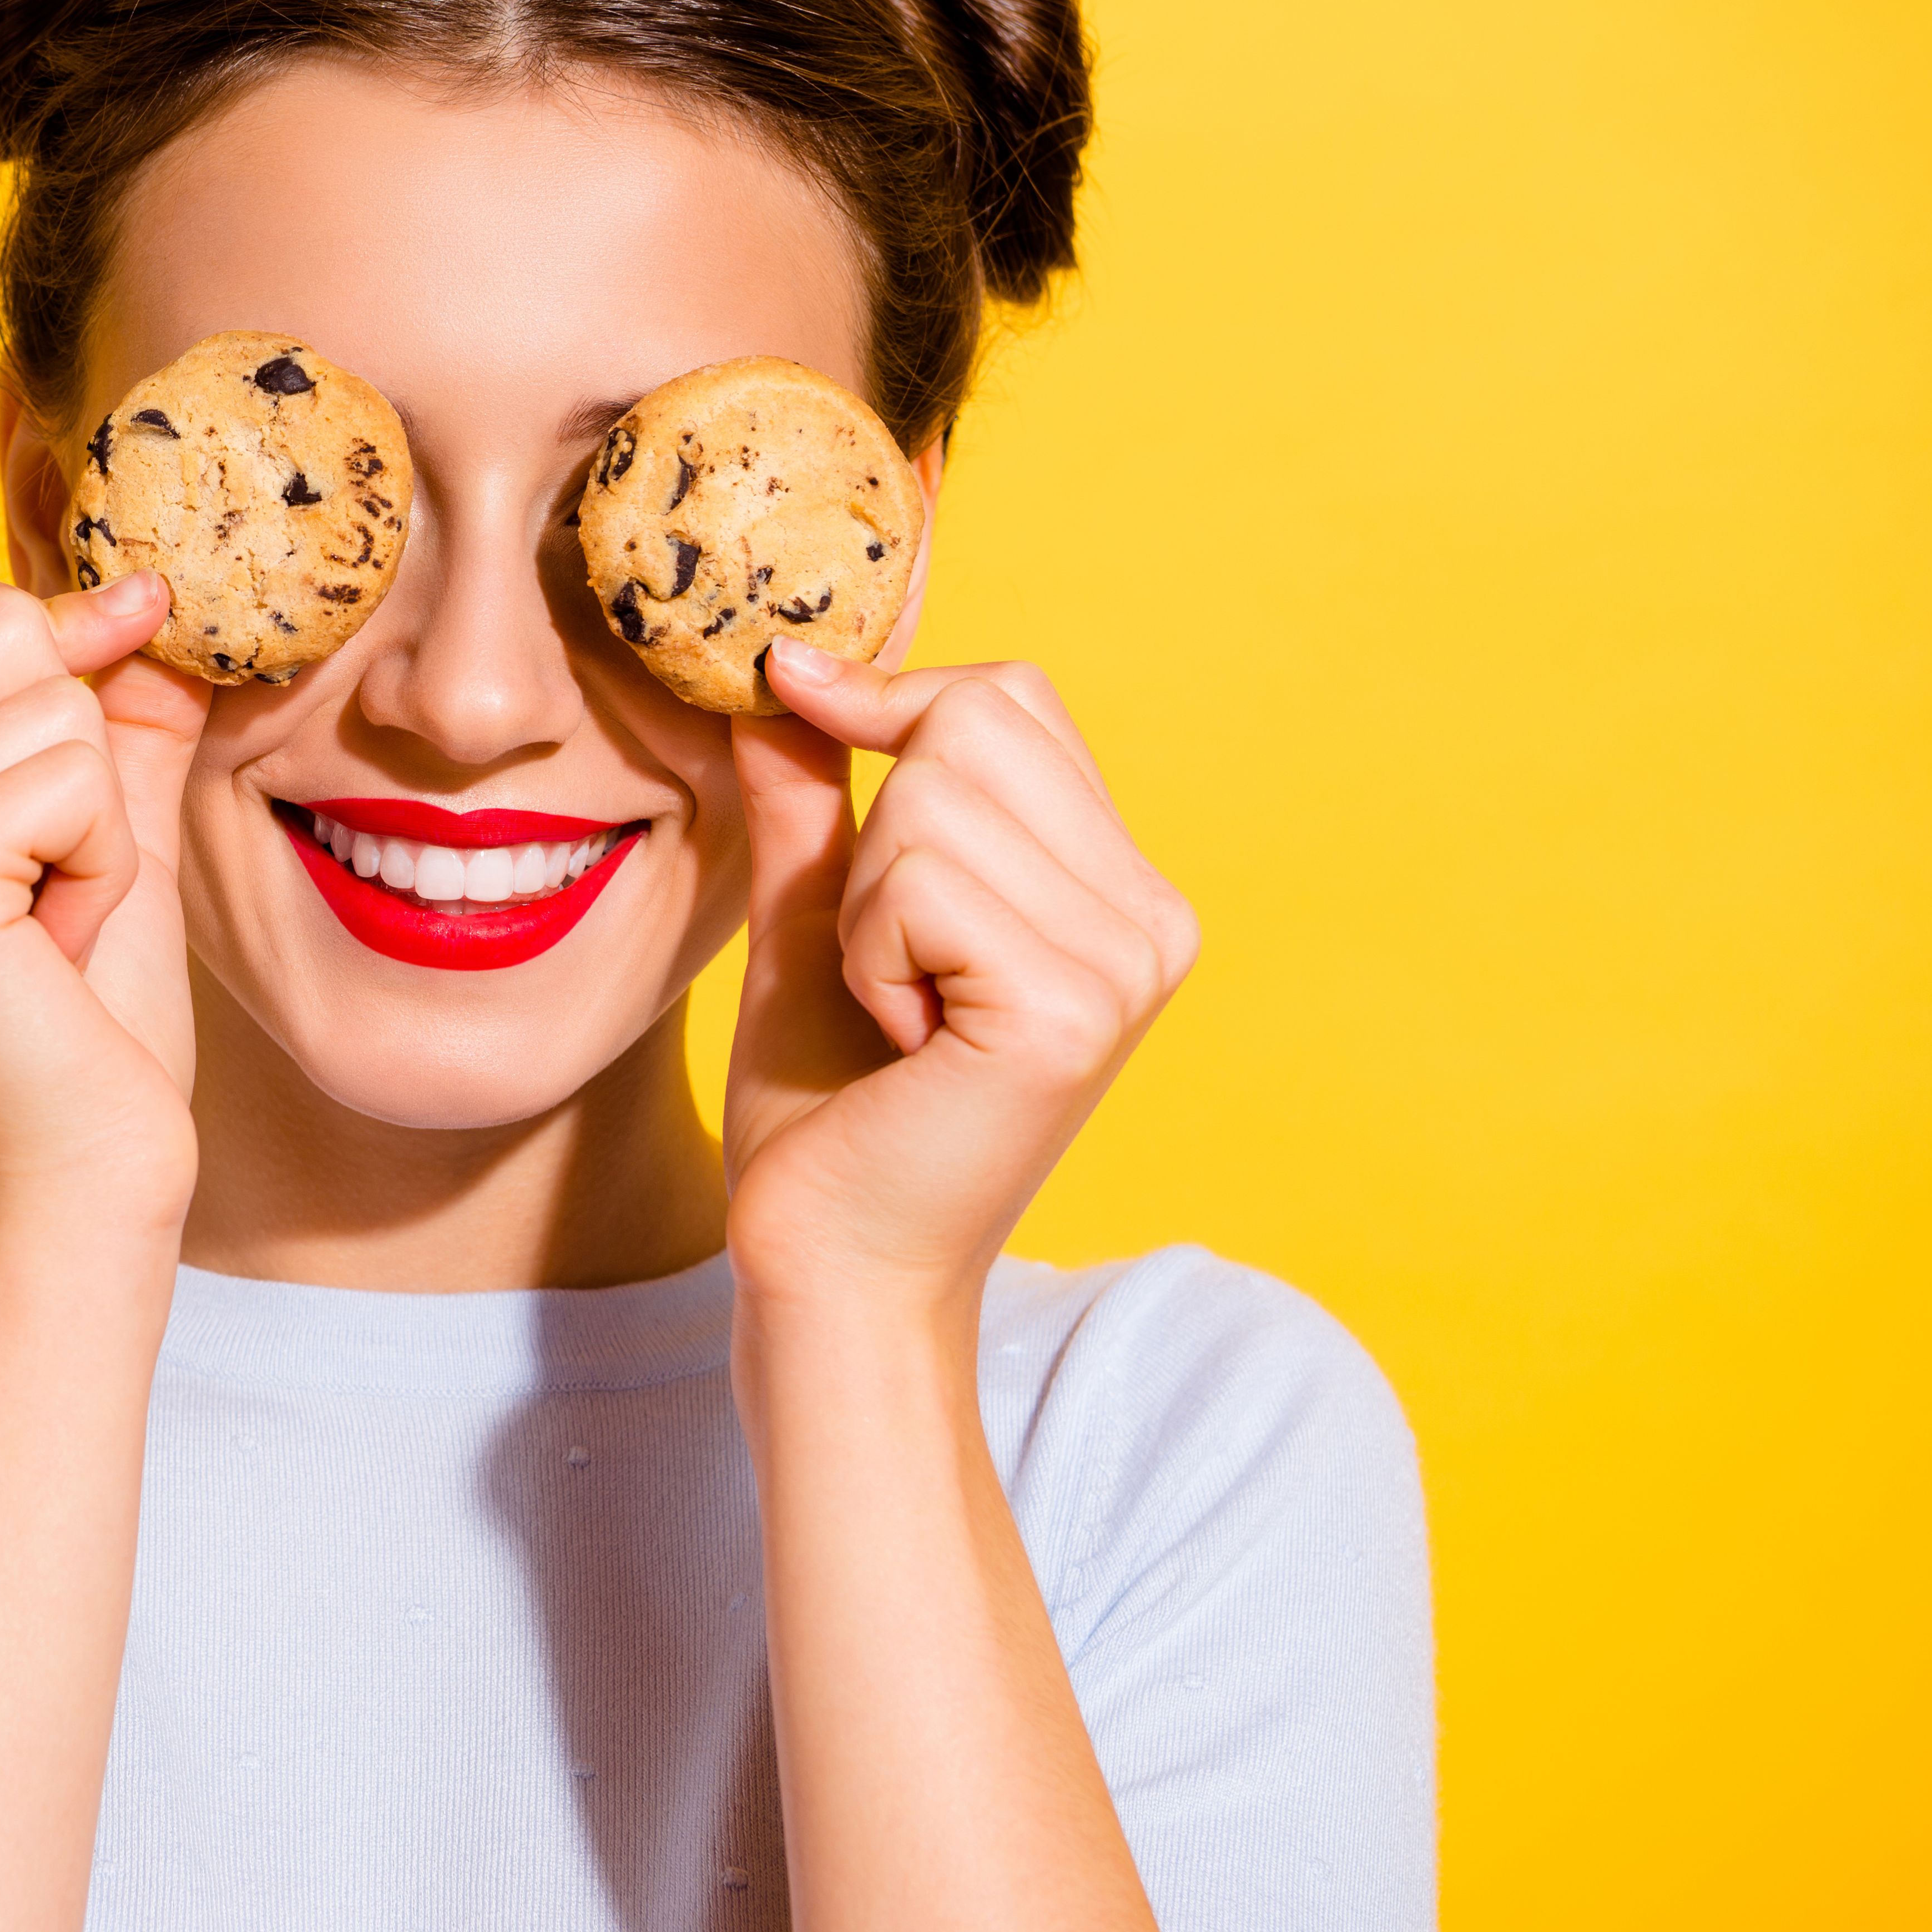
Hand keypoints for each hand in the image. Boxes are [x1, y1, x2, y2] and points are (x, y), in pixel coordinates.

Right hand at [0, 565, 211, 1250]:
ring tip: (52, 930)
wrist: (72, 1199)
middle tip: (51, 886)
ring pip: (52, 702)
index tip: (78, 779)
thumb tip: (148, 592)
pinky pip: (74, 779)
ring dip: (101, 823)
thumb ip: (117, 712)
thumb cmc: (87, 1035)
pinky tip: (56, 953)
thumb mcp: (107, 834)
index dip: (52, 653)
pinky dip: (106, 866)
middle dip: (78, 747)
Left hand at [719, 643, 1198, 1313]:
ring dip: (864, 907)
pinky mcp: (1069, 1007)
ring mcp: (1125, 962)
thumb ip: (817, 796)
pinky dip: (868, 953)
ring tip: (895, 1010)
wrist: (830, 1264)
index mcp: (1119, 887)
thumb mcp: (819, 917)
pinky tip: (902, 1040)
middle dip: (876, 831)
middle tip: (883, 962)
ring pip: (930, 799)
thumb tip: (780, 667)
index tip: (796, 701)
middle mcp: (1152, 917)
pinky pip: (918, 881)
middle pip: (971, 721)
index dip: (890, 697)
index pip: (1011, 696)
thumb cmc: (831, 1108)